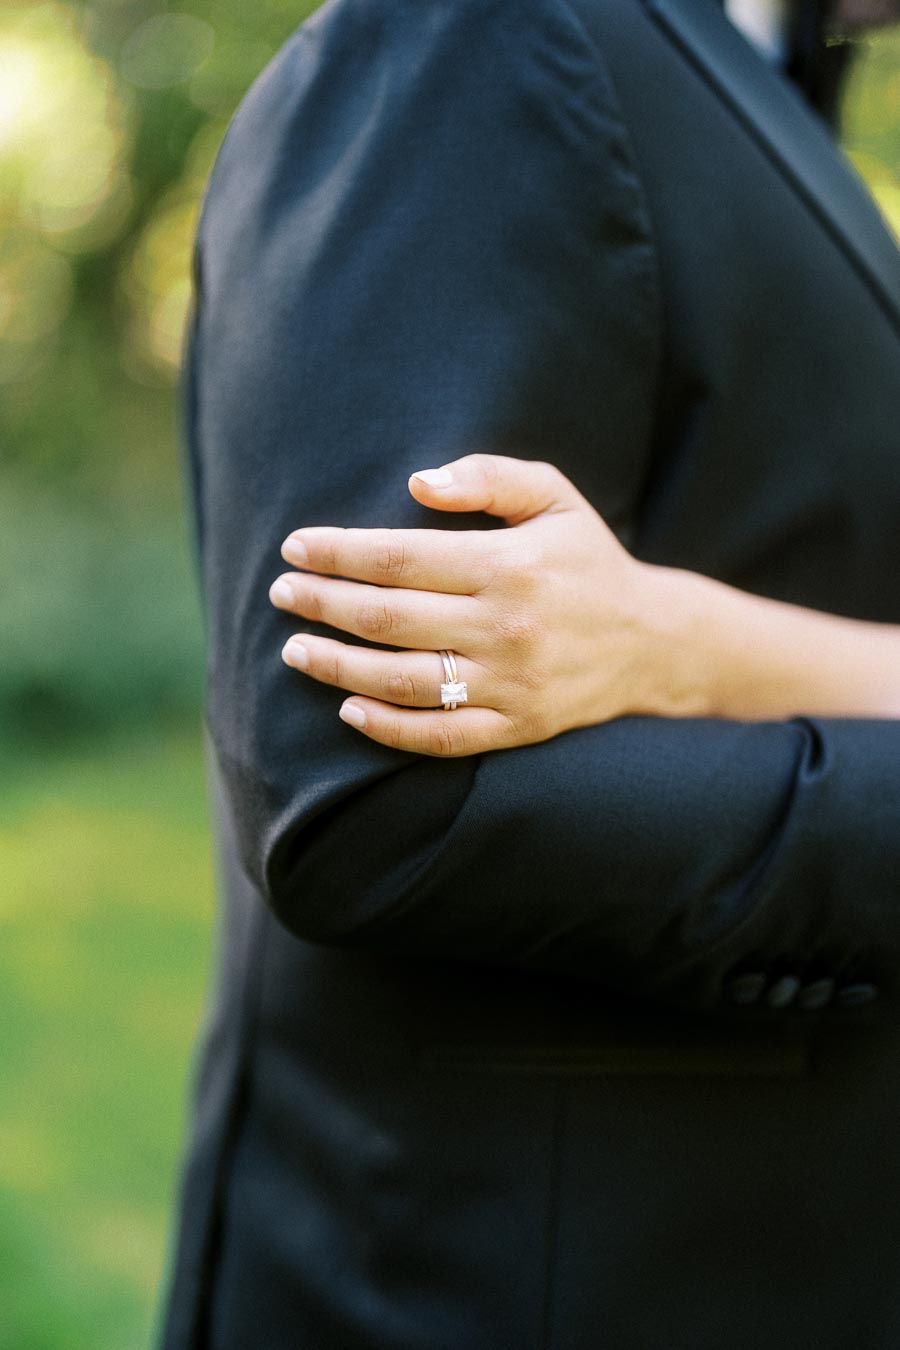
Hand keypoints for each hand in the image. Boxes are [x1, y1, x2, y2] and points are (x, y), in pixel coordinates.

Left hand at [269, 453, 694, 755]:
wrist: (653, 639)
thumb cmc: (587, 558)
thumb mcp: (554, 495)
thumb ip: (487, 477)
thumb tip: (415, 483)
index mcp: (509, 564)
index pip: (399, 558)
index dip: (337, 552)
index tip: (295, 548)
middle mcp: (505, 627)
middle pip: (389, 618)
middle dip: (323, 604)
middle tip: (282, 595)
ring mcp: (510, 683)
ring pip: (404, 681)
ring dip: (338, 666)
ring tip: (296, 651)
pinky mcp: (515, 726)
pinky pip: (441, 736)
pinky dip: (388, 728)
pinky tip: (348, 709)